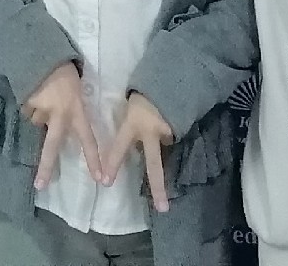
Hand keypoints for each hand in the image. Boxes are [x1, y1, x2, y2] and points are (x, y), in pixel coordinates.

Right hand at [20, 61, 107, 189]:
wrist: (44, 53)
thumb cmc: (65, 73)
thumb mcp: (76, 93)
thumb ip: (70, 112)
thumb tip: (57, 129)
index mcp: (76, 110)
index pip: (88, 138)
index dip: (93, 159)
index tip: (98, 179)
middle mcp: (60, 113)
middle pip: (52, 144)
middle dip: (45, 166)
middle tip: (40, 185)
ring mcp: (41, 109)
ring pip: (36, 123)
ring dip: (38, 117)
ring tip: (42, 98)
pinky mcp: (27, 103)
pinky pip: (27, 111)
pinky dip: (28, 107)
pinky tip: (32, 93)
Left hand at [103, 91, 174, 213]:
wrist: (168, 80)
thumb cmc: (142, 94)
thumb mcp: (129, 108)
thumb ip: (127, 127)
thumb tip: (127, 146)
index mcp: (134, 124)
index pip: (120, 146)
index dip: (113, 164)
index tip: (106, 182)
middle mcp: (152, 133)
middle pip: (155, 164)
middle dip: (159, 187)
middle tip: (162, 208)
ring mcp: (169, 134)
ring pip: (164, 153)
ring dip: (164, 160)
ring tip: (164, 165)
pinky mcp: (181, 132)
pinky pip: (172, 144)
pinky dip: (169, 146)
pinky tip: (171, 142)